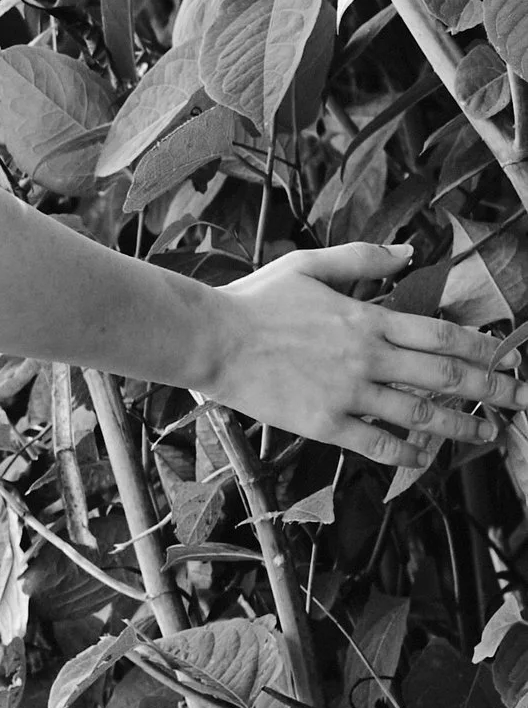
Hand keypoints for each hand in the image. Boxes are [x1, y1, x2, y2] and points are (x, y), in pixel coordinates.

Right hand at [201, 240, 526, 466]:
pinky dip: (408, 453)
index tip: (507, 356)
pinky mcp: (326, 424)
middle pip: (446, 376)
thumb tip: (409, 251)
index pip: (441, 335)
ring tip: (487, 432)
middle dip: (491, 388)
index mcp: (366, 318)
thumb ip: (363, 259)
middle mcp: (367, 358)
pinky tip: (424, 456)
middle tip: (520, 398)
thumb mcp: (308, 265)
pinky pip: (378, 444)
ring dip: (462, 425)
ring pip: (421, 414)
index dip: (482, 347)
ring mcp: (349, 394)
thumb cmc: (255, 300)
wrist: (211, 339)